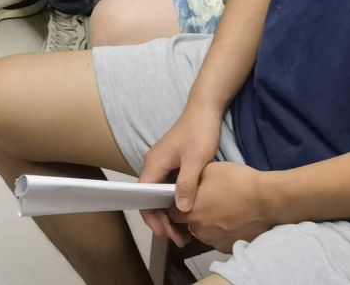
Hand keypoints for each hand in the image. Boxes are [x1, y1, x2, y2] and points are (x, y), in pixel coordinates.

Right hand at [138, 104, 224, 245]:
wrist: (205, 109)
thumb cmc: (199, 132)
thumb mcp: (196, 159)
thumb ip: (187, 184)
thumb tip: (180, 210)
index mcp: (154, 164)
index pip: (144, 198)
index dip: (153, 218)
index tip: (167, 234)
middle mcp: (153, 165)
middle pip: (150, 199)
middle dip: (162, 221)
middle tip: (180, 239)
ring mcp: (162, 164)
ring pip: (159, 195)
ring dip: (169, 214)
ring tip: (185, 231)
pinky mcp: (171, 164)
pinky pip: (167, 188)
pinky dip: (174, 203)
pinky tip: (188, 213)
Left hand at [173, 161, 279, 252]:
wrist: (266, 200)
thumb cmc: (235, 181)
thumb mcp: (208, 170)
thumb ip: (191, 182)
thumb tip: (185, 186)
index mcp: (190, 211)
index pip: (172, 213)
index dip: (177, 205)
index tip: (185, 198)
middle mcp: (199, 230)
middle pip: (189, 224)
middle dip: (193, 215)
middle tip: (207, 203)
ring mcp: (214, 241)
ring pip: (204, 233)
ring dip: (207, 225)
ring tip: (221, 211)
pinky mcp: (229, 247)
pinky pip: (219, 240)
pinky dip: (222, 232)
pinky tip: (232, 221)